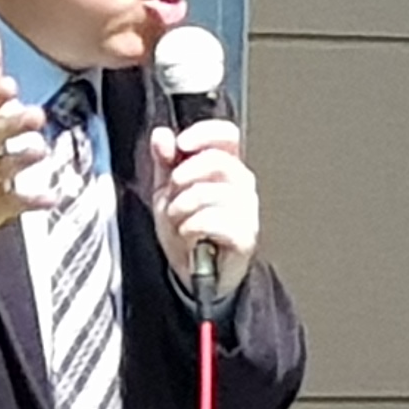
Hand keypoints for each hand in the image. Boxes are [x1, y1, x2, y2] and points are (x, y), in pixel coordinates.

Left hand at [146, 119, 259, 291]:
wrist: (193, 274)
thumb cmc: (186, 229)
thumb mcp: (167, 191)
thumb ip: (165, 162)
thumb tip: (161, 134)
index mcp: (227, 167)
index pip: (227, 135)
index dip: (204, 134)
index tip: (181, 144)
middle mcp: (243, 184)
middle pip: (216, 161)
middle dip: (182, 178)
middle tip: (171, 196)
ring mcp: (248, 210)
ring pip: (208, 193)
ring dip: (180, 208)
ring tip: (177, 221)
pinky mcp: (246, 236)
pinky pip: (212, 220)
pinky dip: (190, 228)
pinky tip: (189, 236)